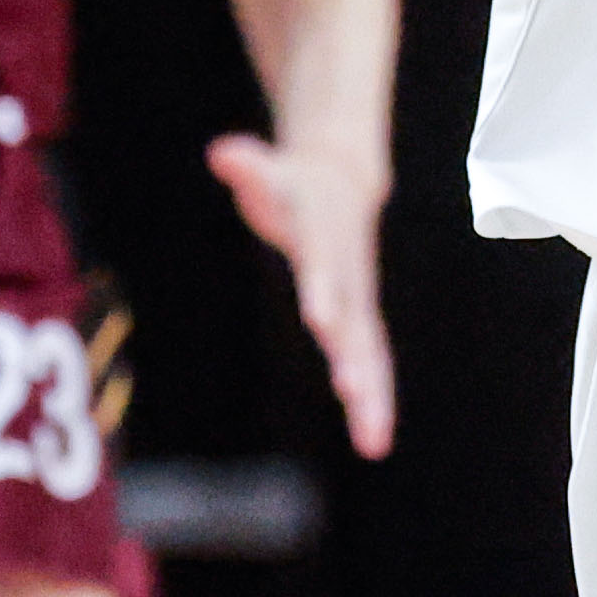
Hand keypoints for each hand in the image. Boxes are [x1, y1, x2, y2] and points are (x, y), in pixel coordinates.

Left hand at [211, 127, 399, 459]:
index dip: (321, 289)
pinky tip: (374, 443)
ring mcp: (357, 305)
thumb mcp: (269, 172)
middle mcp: (348, 277)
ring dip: (371, 397)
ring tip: (373, 443)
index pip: (321, 265)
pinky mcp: (357, 327)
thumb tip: (222, 153)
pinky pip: (367, 367)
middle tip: (351, 391)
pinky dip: (372, 403)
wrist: (343, 189)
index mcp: (325, 238)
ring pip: (368, 355)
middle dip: (354, 357)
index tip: (320, 321)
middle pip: (354, 320)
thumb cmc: (294, 184)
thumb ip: (248, 167)